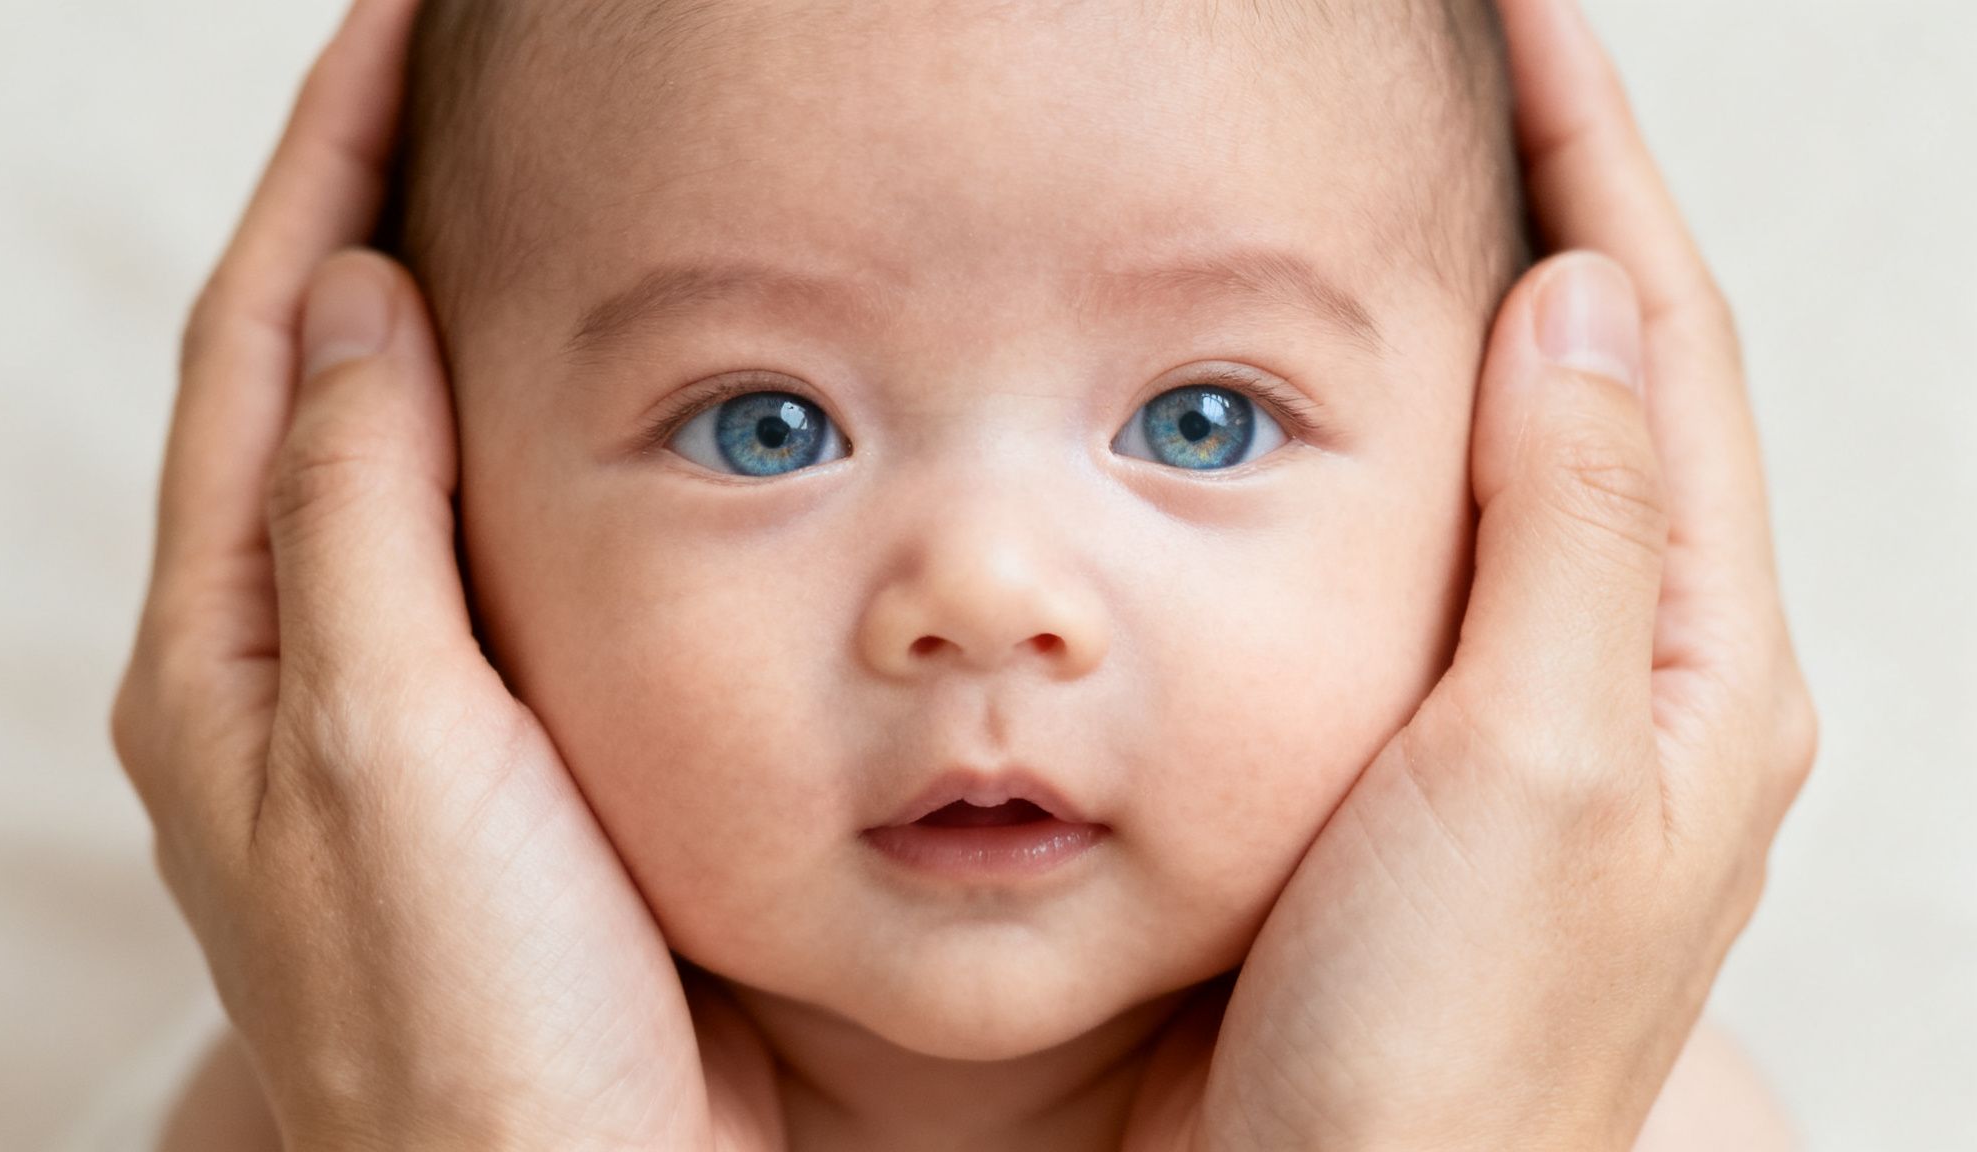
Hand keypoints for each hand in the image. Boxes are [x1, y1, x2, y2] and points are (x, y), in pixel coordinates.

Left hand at [109, 2, 781, 1147]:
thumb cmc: (464, 1012)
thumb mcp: (386, 744)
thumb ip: (359, 517)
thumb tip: (353, 300)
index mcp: (230, 649)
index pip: (265, 340)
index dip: (324, 163)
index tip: (395, 21)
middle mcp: (301, 660)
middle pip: (323, 375)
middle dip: (377, 206)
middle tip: (462, 70)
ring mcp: (408, 698)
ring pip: (418, 455)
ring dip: (460, 312)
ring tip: (525, 190)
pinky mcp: (514, 740)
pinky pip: (508, 547)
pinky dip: (543, 441)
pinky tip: (606, 398)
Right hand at [1172, 2, 1816, 1147]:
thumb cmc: (1451, 1050)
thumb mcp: (1528, 767)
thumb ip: (1564, 531)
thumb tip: (1574, 308)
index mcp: (1696, 661)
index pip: (1656, 342)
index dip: (1596, 161)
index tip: (1526, 19)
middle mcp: (1644, 673)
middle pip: (1619, 376)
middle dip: (1562, 203)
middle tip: (1482, 71)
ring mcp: (1550, 712)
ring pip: (1540, 453)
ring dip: (1497, 306)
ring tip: (1436, 190)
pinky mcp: (1450, 754)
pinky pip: (1459, 546)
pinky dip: (1420, 437)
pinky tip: (1362, 406)